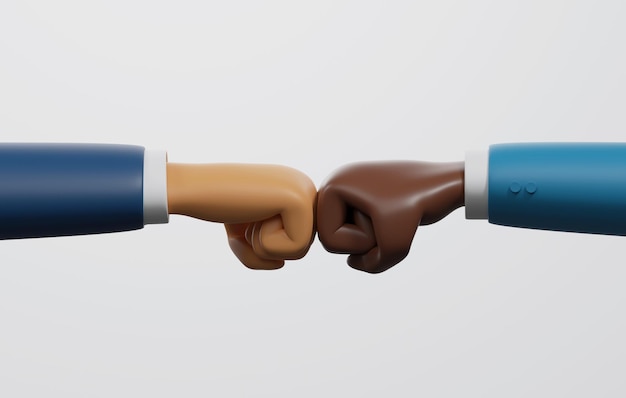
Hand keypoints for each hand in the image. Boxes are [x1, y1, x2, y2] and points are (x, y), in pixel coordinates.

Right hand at [167, 163, 315, 268]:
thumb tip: (281, 264)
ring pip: (300, 252)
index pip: (297, 242)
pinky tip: (252, 215)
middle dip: (264, 247)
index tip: (246, 216)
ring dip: (262, 245)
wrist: (193, 186)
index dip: (265, 244)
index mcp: (297, 190)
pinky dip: (264, 244)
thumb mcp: (245, 229)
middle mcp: (306, 187)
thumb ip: (268, 245)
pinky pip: (294, 248)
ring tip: (248, 215)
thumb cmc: (216, 205)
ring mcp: (305, 192)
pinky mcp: (298, 202)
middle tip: (245, 217)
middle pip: (301, 249)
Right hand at [316, 161, 463, 272]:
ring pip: (348, 235)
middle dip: (363, 241)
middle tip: (388, 220)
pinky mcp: (364, 195)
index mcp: (333, 186)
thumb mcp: (394, 246)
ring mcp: (350, 188)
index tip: (383, 220)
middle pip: (332, 238)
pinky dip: (379, 234)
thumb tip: (354, 263)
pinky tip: (395, 217)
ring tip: (393, 218)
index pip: (327, 240)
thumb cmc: (419, 206)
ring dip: (373, 238)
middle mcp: (337, 183)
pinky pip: (360, 228)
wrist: (447, 183)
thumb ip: (370, 266)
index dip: (358, 244)